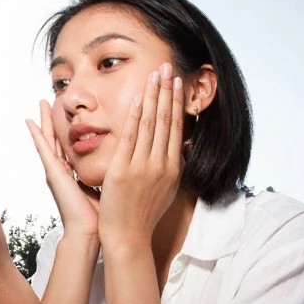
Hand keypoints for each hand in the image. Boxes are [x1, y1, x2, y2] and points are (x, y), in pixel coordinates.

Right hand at [26, 99, 100, 237]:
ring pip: (48, 139)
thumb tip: (123, 164)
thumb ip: (107, 175)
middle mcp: (62, 171)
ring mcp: (55, 171)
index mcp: (74, 174)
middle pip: (57, 138)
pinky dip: (36, 135)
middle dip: (54, 120)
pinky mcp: (53, 173)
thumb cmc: (99, 216)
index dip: (69, 130)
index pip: (71, 146)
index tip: (69, 115)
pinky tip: (30, 121)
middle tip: (49, 100)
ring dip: (44, 121)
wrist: (89, 232)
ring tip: (41, 103)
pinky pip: (43, 149)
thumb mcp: (104, 188)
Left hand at [98, 63, 184, 251]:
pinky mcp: (124, 170)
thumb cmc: (144, 215)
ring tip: (155, 74)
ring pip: (151, 123)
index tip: (176, 82)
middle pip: (166, 120)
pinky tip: (138, 97)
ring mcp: (143, 166)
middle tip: (168, 67)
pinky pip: (131, 136)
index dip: (176, 103)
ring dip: (153, 96)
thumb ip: (171, 169)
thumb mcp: (166, 190)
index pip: (176, 128)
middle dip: (167, 91)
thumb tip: (179, 151)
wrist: (128, 236)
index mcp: (173, 168)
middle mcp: (161, 164)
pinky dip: (136, 115)